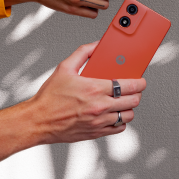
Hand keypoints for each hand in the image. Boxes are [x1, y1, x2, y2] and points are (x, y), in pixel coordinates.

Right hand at [29, 42, 144, 143]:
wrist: (38, 121)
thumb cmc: (50, 97)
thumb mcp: (64, 68)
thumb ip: (83, 52)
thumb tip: (97, 45)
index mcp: (94, 88)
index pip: (128, 85)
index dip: (140, 82)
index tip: (141, 80)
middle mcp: (99, 106)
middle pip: (133, 101)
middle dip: (137, 94)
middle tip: (133, 90)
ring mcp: (99, 122)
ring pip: (128, 116)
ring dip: (129, 108)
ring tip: (123, 101)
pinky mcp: (96, 133)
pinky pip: (118, 128)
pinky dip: (120, 121)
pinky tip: (114, 114)